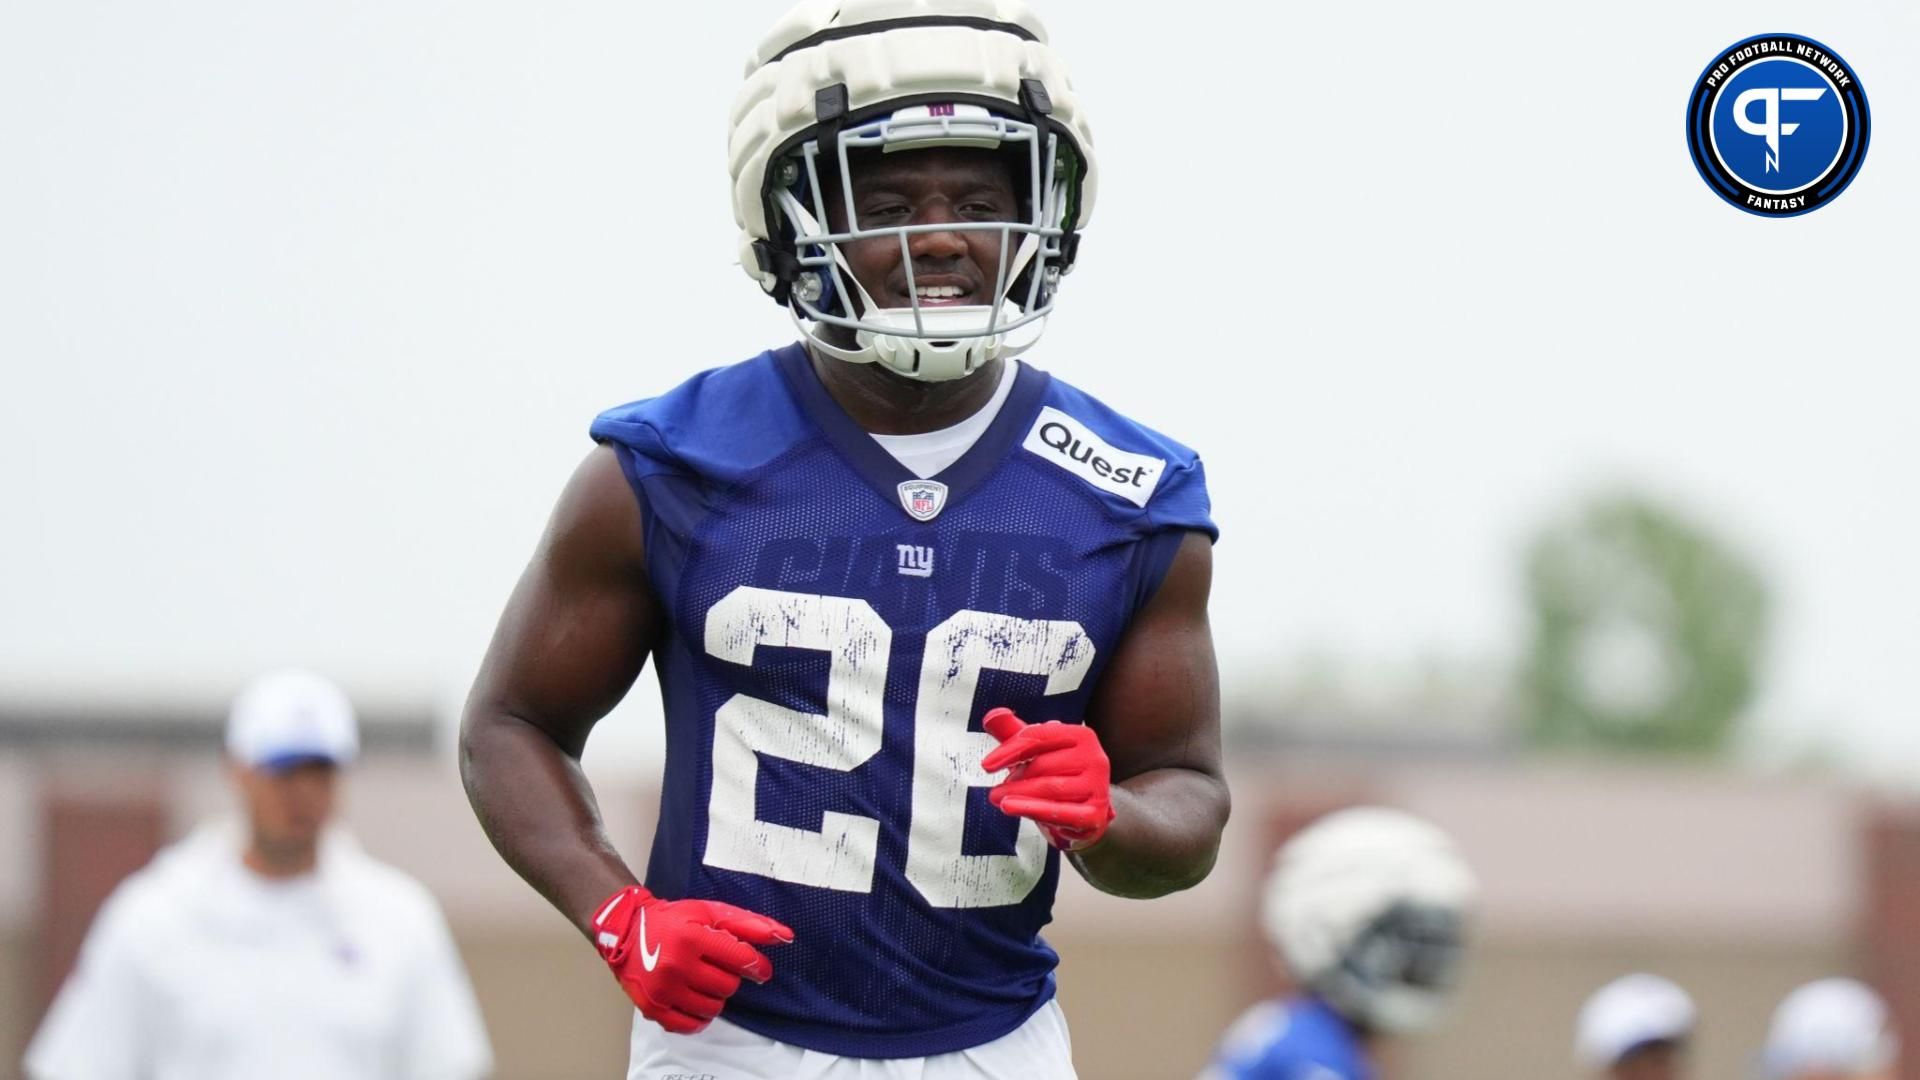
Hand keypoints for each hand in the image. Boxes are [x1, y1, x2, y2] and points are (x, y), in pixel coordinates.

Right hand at [590, 885, 792, 1034]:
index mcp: (693, 936)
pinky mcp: (653, 1008)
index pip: (740, 959)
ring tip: (703, 981)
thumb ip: (749, 924)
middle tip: (716, 967)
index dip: (756, 966)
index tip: (758, 968)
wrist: (626, 931)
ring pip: (713, 1008)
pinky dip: (699, 1017)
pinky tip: (694, 1000)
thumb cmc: (673, 920)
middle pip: (728, 986)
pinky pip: (691, 1025)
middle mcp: (676, 964)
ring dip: (715, 996)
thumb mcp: (710, 912)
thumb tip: (785, 936)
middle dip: (729, 977)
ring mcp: (663, 989)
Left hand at [981, 707, 1115, 851]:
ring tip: (998, 798)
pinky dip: (1032, 810)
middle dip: (1014, 777)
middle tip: (998, 789)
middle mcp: (1095, 758)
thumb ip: (1014, 732)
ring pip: (1048, 788)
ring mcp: (1097, 787)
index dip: (1009, 749)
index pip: (1040, 736)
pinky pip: (1059, 813)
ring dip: (1017, 794)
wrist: (1083, 813)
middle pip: (1042, 765)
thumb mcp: (1037, 752)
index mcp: (1082, 736)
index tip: (987, 765)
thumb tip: (993, 715)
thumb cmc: (1058, 776)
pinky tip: (1010, 807)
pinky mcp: (1095, 814)